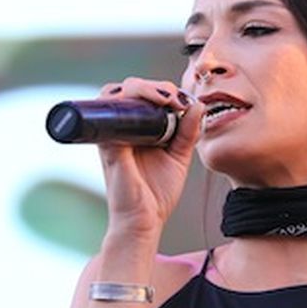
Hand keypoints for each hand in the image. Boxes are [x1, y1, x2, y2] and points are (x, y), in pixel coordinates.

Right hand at [94, 77, 205, 238]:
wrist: (145, 221)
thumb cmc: (156, 194)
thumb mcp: (179, 156)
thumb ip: (188, 131)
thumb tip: (198, 104)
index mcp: (133, 130)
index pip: (139, 95)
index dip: (160, 89)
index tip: (183, 100)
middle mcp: (118, 129)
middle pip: (127, 89)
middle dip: (154, 86)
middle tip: (176, 99)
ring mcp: (110, 136)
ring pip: (116, 94)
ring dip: (143, 88)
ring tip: (167, 99)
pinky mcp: (108, 146)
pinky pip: (110, 115)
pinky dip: (128, 102)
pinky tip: (152, 106)